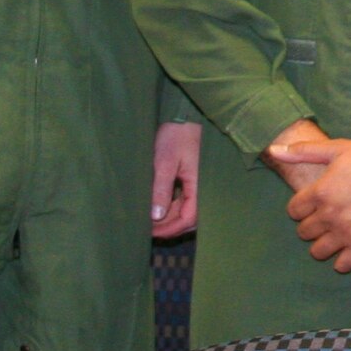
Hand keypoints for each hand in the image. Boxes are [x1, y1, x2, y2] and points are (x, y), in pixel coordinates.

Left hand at [150, 121, 201, 237]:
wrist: (183, 118)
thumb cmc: (176, 137)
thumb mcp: (164, 162)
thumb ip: (161, 189)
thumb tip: (155, 216)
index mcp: (200, 185)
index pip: (189, 218)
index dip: (170, 229)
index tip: (150, 232)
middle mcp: (203, 189)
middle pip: (190, 219)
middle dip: (170, 227)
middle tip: (147, 230)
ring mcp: (199, 185)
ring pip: (187, 211)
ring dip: (170, 219)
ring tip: (149, 221)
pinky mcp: (193, 181)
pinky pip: (185, 201)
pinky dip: (172, 208)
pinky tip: (157, 208)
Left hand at [268, 129, 350, 274]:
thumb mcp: (337, 148)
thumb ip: (304, 151)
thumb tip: (273, 150)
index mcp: (320, 191)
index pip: (293, 211)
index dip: (300, 208)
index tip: (309, 206)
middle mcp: (330, 214)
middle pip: (304, 232)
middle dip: (310, 226)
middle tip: (322, 220)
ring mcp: (348, 232)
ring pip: (319, 251)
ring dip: (322, 245)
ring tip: (332, 236)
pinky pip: (343, 264)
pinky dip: (341, 261)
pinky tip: (346, 250)